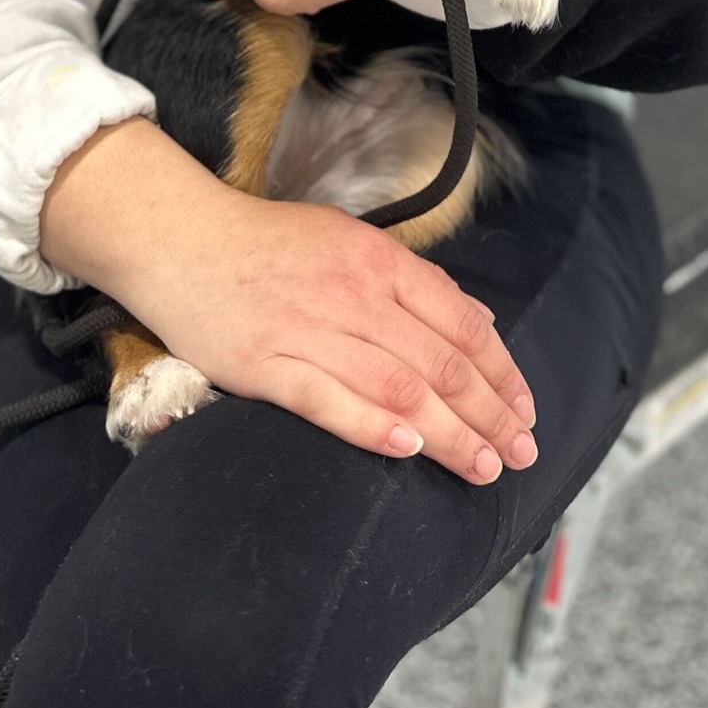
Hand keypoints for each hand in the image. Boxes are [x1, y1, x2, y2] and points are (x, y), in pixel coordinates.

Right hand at [40, 119, 537, 484]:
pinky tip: (407, 450)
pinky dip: (371, 427)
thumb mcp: (350, 241)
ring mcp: (308, 329)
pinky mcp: (264, 364)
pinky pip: (326, 400)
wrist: (182, 239)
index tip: (525, 409)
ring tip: (484, 468)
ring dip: (450, 434)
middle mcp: (354, 293)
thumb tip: (475, 324)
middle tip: (522, 454)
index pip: (460, 321)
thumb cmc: (268, 244)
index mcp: (379, 260)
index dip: (501, 371)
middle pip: (440, 362)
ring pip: (397, 388)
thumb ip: (410, 283)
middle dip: (490, 414)